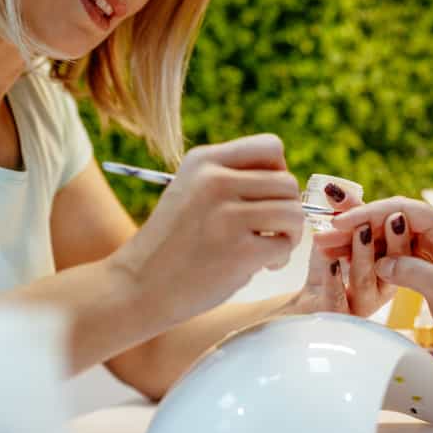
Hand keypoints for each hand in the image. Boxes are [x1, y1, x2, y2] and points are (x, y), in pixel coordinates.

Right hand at [107, 134, 303, 326]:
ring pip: (293, 212)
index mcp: (204, 160)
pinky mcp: (239, 251)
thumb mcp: (191, 190)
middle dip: (287, 209)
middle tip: (270, 230)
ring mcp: (227, 215)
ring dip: (289, 234)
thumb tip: (289, 182)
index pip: (270, 147)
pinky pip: (285, 245)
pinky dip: (280, 258)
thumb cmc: (174, 242)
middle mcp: (214, 180)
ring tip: (269, 247)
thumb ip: (233, 178)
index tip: (265, 197)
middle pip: (287, 182)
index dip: (279, 173)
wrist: (139, 285)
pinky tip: (260, 265)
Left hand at [284, 183, 406, 317]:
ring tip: (361, 232)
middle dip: (392, 241)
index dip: (398, 229)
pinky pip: (337, 301)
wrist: (306, 303)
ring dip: (364, 255)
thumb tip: (334, 187)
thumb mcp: (341, 236)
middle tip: (391, 219)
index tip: (398, 212)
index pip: (401, 247)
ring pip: (366, 281)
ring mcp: (360, 304)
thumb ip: (346, 215)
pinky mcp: (337, 316)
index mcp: (390, 268)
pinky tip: (330, 263)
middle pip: (391, 264)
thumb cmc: (328, 267)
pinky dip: (334, 281)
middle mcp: (381, 287)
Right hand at [315, 197, 432, 352]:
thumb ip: (415, 273)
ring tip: (325, 249)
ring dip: (357, 242)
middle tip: (322, 238)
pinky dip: (368, 258)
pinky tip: (345, 262)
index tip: (340, 224)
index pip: (403, 211)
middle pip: (389, 220)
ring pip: (386, 237)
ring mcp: (430, 247)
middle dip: (355, 227)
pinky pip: (391, 254)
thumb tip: (381, 262)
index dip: (369, 215)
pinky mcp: (423, 264)